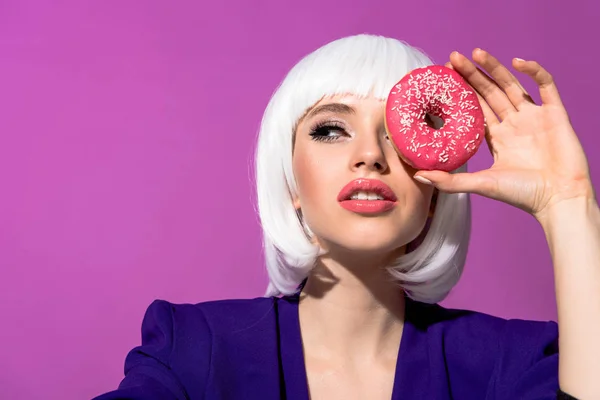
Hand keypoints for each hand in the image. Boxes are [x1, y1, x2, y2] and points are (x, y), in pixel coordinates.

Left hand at [415, 48, 594, 220]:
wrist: (559, 200)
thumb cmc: (522, 195)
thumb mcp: (481, 184)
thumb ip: (450, 181)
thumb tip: (418, 176)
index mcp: (497, 137)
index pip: (475, 108)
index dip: (460, 92)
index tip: (444, 78)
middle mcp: (514, 124)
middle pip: (489, 92)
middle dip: (471, 75)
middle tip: (452, 58)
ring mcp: (534, 117)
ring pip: (512, 84)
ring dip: (495, 68)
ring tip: (475, 52)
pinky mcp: (555, 113)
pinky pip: (545, 85)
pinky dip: (533, 71)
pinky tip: (517, 62)